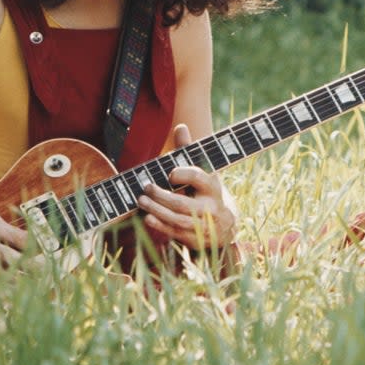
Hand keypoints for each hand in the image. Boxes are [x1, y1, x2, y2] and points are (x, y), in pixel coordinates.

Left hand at [136, 124, 236, 250]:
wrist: (223, 224)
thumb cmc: (205, 190)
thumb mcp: (202, 170)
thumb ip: (188, 150)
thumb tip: (180, 126)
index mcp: (212, 186)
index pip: (198, 178)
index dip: (183, 175)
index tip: (170, 173)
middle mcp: (209, 206)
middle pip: (181, 203)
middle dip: (160, 196)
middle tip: (145, 187)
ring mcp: (201, 224)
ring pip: (176, 219)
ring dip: (156, 210)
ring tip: (141, 200)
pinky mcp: (193, 237)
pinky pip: (174, 232)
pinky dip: (159, 225)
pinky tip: (147, 218)